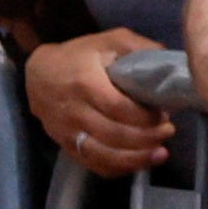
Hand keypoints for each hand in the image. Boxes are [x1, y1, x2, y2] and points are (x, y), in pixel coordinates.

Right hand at [25, 26, 181, 177]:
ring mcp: (68, 133)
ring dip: (136, 159)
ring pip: (104, 156)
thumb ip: (137, 47)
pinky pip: (94, 165)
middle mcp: (75, 112)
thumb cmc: (79, 56)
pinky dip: (118, 168)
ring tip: (160, 153)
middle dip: (147, 138)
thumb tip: (167, 61)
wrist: (39, 75)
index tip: (164, 114)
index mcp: (86, 83)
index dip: (144, 117)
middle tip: (168, 132)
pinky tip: (138, 163)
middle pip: (115, 135)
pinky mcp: (67, 147)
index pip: (118, 108)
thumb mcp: (108, 40)